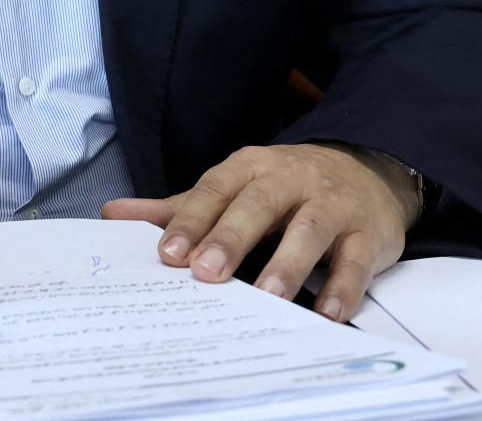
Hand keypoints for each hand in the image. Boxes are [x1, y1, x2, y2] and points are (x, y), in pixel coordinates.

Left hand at [101, 143, 418, 321]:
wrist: (366, 170)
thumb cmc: (285, 187)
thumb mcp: (232, 188)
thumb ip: (179, 206)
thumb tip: (114, 214)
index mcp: (250, 168)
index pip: (215, 190)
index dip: (191, 221)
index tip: (168, 254)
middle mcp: (290, 180)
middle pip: (259, 205)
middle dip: (231, 238)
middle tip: (207, 273)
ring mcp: (332, 204)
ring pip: (309, 230)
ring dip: (288, 263)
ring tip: (268, 296)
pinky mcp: (367, 233)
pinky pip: (356, 260)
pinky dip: (344, 286)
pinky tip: (328, 312)